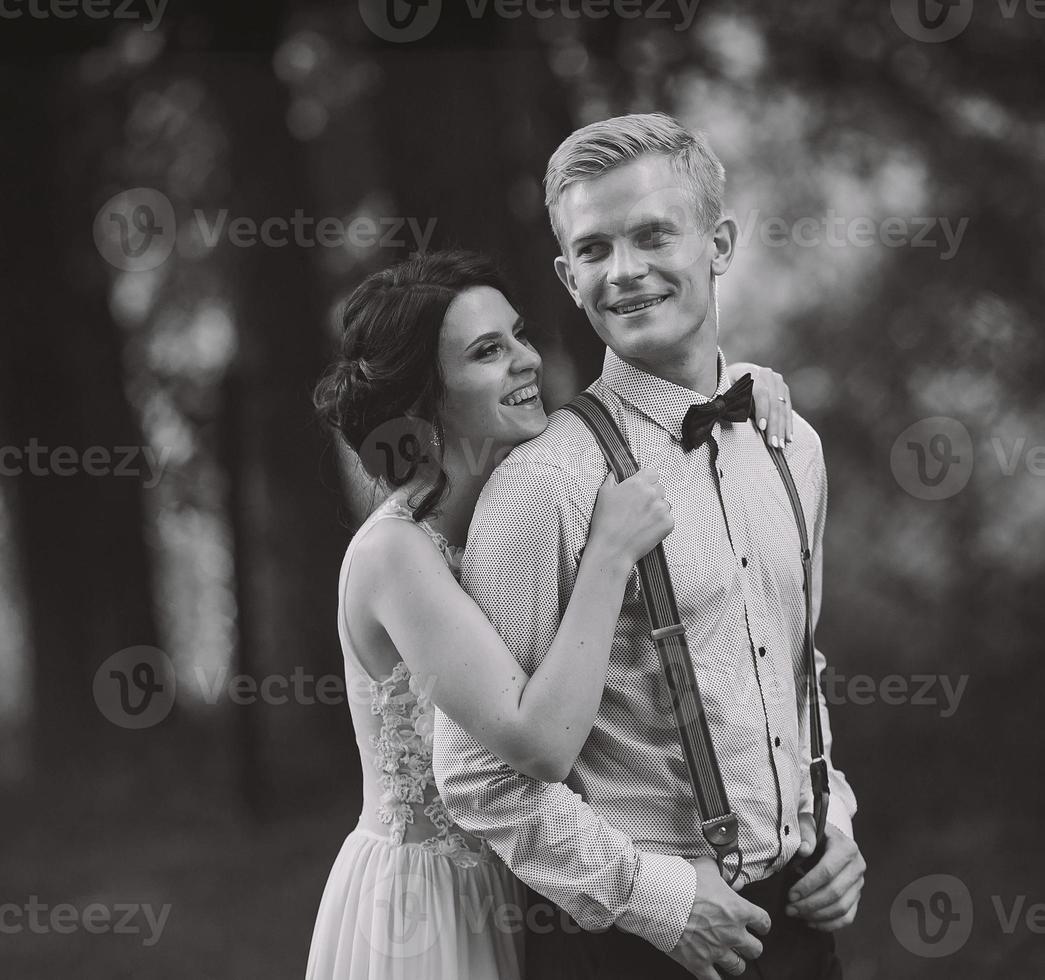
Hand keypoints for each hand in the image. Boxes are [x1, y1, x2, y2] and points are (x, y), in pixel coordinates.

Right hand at [588, 468, 673, 567]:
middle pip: (660, 488)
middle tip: (639, 509)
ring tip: (642, 521)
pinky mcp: (668, 523)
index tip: (642, 490)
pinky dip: (660, 524)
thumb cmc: (605, 522)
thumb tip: (617, 473)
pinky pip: (668, 518)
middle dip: (652, 496)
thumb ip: (613, 478)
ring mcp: (661, 508)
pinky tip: (647, 529)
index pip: (652, 473)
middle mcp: (652, 493)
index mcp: (637, 483)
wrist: (612, 549)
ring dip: (657, 510)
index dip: (647, 481)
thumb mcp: (603, 494)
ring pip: (665, 504)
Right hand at [667, 857, 770, 978]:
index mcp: (738, 910)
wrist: (660, 898)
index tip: (759, 926)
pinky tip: (713, 975)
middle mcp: (732, 934)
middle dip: (750, 946)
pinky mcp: (699, 963)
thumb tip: (736, 882)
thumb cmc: (684, 881)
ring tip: (728, 957)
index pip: (763, 922)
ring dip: (734, 962)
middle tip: (743, 942)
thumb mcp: (708, 867)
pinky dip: (715, 979)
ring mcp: (716, 951)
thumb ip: (724, 874)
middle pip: (755, 949)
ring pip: (738, 967)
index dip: (762, 924)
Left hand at [731, 362, 791, 447]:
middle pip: (774, 402)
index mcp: (750, 373)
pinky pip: (788, 409)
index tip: (762, 427)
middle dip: (774, 425)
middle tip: (773, 443)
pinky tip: (788, 437)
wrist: (739, 373)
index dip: (762, 410)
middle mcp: (767, 374)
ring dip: (782, 428)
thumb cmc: (728, 386)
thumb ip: (728, 401)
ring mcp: (777, 381)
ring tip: (781, 445)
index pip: (761, 392)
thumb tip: (725, 413)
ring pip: (782, 408)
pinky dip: (788, 424)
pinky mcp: (784, 390)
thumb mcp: (724, 391)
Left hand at [785, 818, 864, 931]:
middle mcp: (857, 866)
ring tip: (796, 914)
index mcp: (847, 847)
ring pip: (842, 908)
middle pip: (835, 892)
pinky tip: (810, 922)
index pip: (828, 871)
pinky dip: (829, 924)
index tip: (790, 894)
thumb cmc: (814, 832)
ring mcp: (859, 884)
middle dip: (810, 903)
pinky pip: (847, 917)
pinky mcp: (857, 897)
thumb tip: (805, 849)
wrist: (828, 838)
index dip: (808, 885)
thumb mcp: (807, 823)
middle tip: (790, 908)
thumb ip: (805, 832)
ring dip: (817, 915)